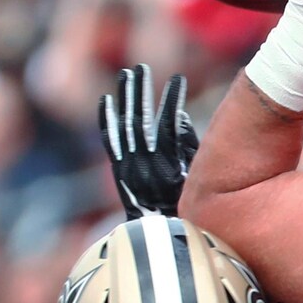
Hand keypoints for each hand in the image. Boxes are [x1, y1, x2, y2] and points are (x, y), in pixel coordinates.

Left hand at [99, 64, 198, 218]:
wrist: (159, 235)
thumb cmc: (187, 206)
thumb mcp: (197, 177)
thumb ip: (189, 146)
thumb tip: (179, 116)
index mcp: (168, 168)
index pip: (167, 126)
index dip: (172, 101)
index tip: (179, 79)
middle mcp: (144, 166)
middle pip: (139, 121)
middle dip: (140, 92)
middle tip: (141, 68)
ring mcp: (128, 168)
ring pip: (124, 126)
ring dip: (125, 98)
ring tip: (127, 75)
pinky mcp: (119, 171)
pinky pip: (110, 141)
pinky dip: (107, 120)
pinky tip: (106, 101)